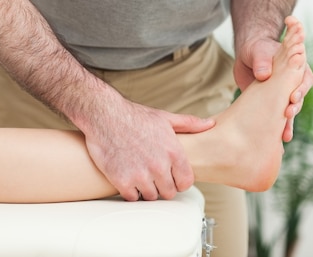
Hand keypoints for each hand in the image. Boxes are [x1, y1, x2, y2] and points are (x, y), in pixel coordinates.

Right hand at [83, 100, 213, 200]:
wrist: (104, 115)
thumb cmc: (132, 116)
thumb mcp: (164, 118)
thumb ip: (189, 124)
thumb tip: (209, 124)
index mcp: (173, 152)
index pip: (186, 182)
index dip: (178, 180)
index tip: (169, 176)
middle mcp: (159, 166)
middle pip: (169, 192)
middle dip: (162, 186)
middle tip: (152, 176)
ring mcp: (140, 175)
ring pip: (151, 196)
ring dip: (145, 189)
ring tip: (138, 175)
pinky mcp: (122, 180)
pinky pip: (132, 197)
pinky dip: (130, 191)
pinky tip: (127, 178)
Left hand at [234, 36, 312, 141]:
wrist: (249, 56)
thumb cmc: (257, 49)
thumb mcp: (259, 51)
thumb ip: (262, 62)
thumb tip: (264, 75)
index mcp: (297, 69)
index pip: (304, 80)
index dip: (300, 90)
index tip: (292, 97)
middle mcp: (294, 85)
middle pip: (298, 99)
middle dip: (293, 108)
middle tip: (287, 115)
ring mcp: (283, 96)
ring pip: (289, 112)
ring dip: (287, 123)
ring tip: (284, 136)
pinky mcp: (272, 105)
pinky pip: (276, 119)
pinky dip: (275, 129)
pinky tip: (275, 142)